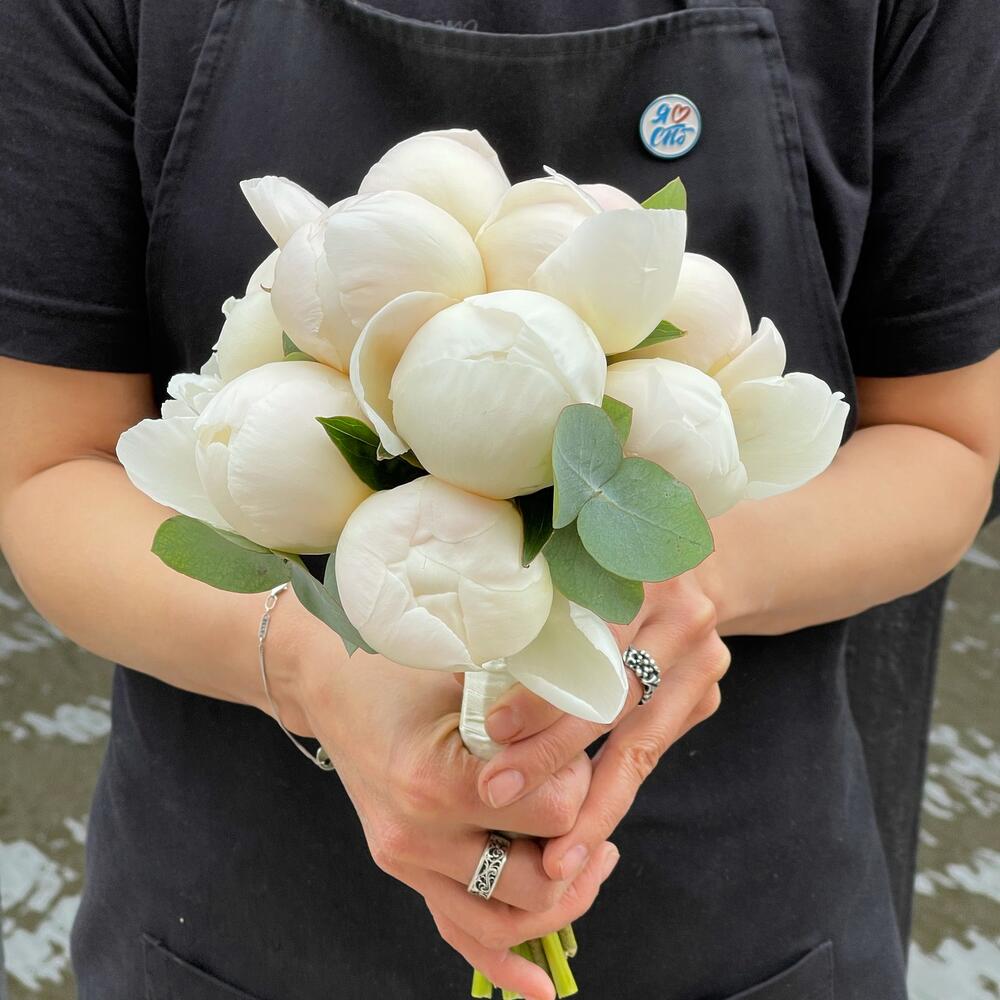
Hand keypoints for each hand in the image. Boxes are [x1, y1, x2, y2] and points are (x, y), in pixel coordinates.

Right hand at [281, 625, 618, 999]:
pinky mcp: (402, 870)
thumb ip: (526, 709)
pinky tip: (541, 986)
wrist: (329, 684)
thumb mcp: (467, 671)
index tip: (579, 753)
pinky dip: (504, 965)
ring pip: (502, 924)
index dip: (581, 783)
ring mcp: (405, 861)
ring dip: (560, 906)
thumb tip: (598, 723)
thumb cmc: (400, 664)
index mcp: (437, 778)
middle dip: (578, 850)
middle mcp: (417, 835)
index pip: (552, 813)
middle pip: (535, 881)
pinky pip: (457, 934)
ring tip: (591, 867)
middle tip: (594, 811)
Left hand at [473, 573, 729, 881]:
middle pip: (612, 698)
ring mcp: (703, 658)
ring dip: (592, 805)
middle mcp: (682, 614)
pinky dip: (612, 794)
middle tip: (498, 795)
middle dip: (553, 755)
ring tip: (554, 858)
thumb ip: (526, 604)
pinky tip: (583, 836)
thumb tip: (449, 650)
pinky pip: (650, 752)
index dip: (542, 689)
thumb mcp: (563, 568)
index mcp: (639, 573)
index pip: (589, 643)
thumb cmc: (593, 572)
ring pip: (639, 743)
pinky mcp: (705, 696)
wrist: (679, 575)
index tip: (494, 730)